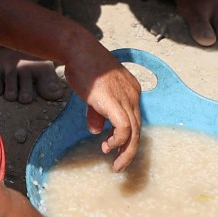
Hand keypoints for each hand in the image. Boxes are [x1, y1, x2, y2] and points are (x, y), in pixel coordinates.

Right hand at [60, 37, 141, 169]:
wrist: (79, 51)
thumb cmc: (83, 67)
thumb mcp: (93, 93)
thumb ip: (97, 113)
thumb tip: (96, 131)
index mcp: (131, 91)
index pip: (133, 119)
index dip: (125, 137)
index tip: (111, 146)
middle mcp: (133, 95)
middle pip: (138, 129)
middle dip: (130, 150)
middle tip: (119, 165)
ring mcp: (126, 98)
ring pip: (134, 132)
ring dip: (126, 152)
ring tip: (116, 165)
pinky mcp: (115, 102)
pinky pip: (124, 128)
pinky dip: (118, 141)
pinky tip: (108, 146)